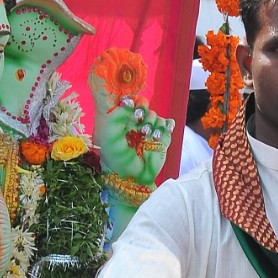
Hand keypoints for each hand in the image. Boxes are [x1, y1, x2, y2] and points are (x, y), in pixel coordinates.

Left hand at [89, 64, 173, 186]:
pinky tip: (157, 137)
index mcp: (121, 119)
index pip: (129, 100)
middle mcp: (136, 123)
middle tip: (139, 119)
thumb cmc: (114, 158)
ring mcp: (150, 130)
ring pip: (156, 116)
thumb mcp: (109, 135)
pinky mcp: (162, 139)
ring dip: (152, 123)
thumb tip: (128, 100)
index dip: (132, 100)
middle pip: (145, 105)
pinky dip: (165, 128)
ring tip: (147, 136)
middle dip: (143, 111)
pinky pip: (168, 125)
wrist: (130, 178)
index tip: (130, 107)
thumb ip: (117, 114)